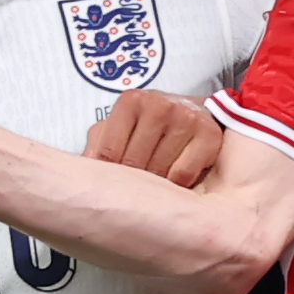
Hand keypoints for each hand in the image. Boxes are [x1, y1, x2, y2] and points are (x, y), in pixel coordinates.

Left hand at [84, 85, 225, 184]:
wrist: (199, 112)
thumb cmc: (155, 124)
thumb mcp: (123, 126)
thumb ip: (100, 142)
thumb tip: (85, 169)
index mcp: (132, 101)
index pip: (109, 152)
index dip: (108, 175)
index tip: (112, 186)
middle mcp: (159, 105)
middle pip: (133, 164)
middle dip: (131, 183)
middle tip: (134, 192)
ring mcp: (185, 118)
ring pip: (158, 171)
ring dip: (155, 186)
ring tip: (155, 187)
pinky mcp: (208, 135)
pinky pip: (183, 175)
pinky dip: (177, 185)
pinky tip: (175, 183)